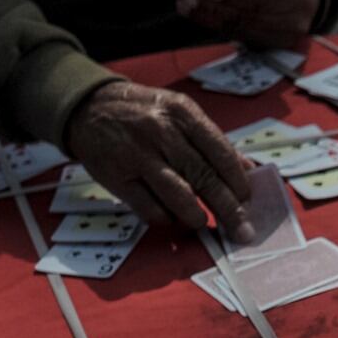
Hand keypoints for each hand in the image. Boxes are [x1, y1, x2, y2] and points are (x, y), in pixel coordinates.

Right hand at [64, 81, 253, 238]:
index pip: (220, 153)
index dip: (238, 182)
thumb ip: (213, 142)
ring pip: (179, 196)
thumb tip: (248, 171)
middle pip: (204, 178)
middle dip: (228, 210)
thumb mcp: (180, 114)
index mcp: (183, 114)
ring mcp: (138, 156)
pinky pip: (150, 208)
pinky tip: (174, 217)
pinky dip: (167, 218)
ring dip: (198, 217)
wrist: (89, 107)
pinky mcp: (117, 178)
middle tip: (243, 230)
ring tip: (206, 225)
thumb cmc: (144, 114)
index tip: (248, 200)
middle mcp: (161, 132)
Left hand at [177, 0, 323, 51]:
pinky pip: (239, 37)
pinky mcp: (270, 48)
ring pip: (240, 28)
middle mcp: (291, 23)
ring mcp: (281, 39)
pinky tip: (199, 16)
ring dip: (209, 17)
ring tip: (187, 6)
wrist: (308, 3)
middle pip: (247, 16)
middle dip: (214, 7)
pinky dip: (216, 25)